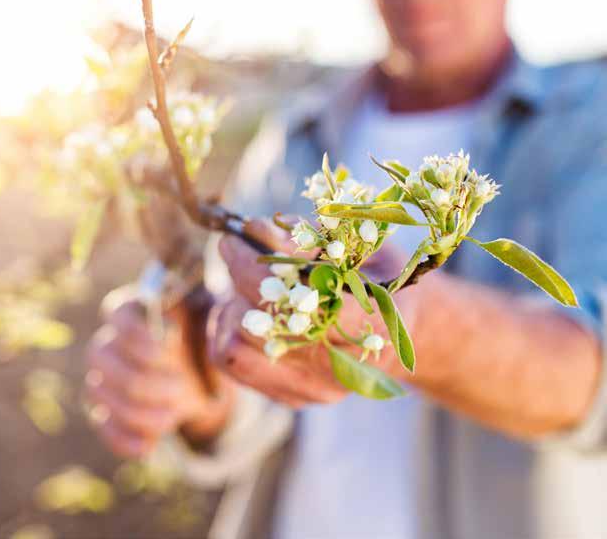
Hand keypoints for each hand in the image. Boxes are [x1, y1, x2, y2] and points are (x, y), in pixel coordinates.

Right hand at [84, 288, 235, 457]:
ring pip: (100, 393)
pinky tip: (148, 446)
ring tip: (176, 411)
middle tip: (181, 384)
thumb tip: (169, 330)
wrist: (203, 376)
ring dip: (140, 408)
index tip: (171, 341)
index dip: (137, 330)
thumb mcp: (206, 320)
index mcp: (130, 311)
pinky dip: (124, 440)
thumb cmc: (201, 339)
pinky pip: (102, 427)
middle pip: (100, 355)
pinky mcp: (105, 412)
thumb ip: (192, 317)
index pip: (115, 312)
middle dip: (143, 375)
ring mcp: (101, 379)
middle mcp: (107, 343)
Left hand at [211, 218, 417, 406]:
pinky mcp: (291, 396)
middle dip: (241, 275)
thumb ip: (312, 240)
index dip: (267, 267)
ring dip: (232, 305)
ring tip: (241, 283)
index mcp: (374, 325)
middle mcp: (345, 367)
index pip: (308, 304)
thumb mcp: (360, 247)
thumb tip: (257, 230)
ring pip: (241, 346)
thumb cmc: (378, 277)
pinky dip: (225, 329)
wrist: (400, 330)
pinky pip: (232, 362)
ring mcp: (317, 388)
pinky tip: (240, 308)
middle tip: (232, 246)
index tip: (243, 234)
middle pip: (269, 324)